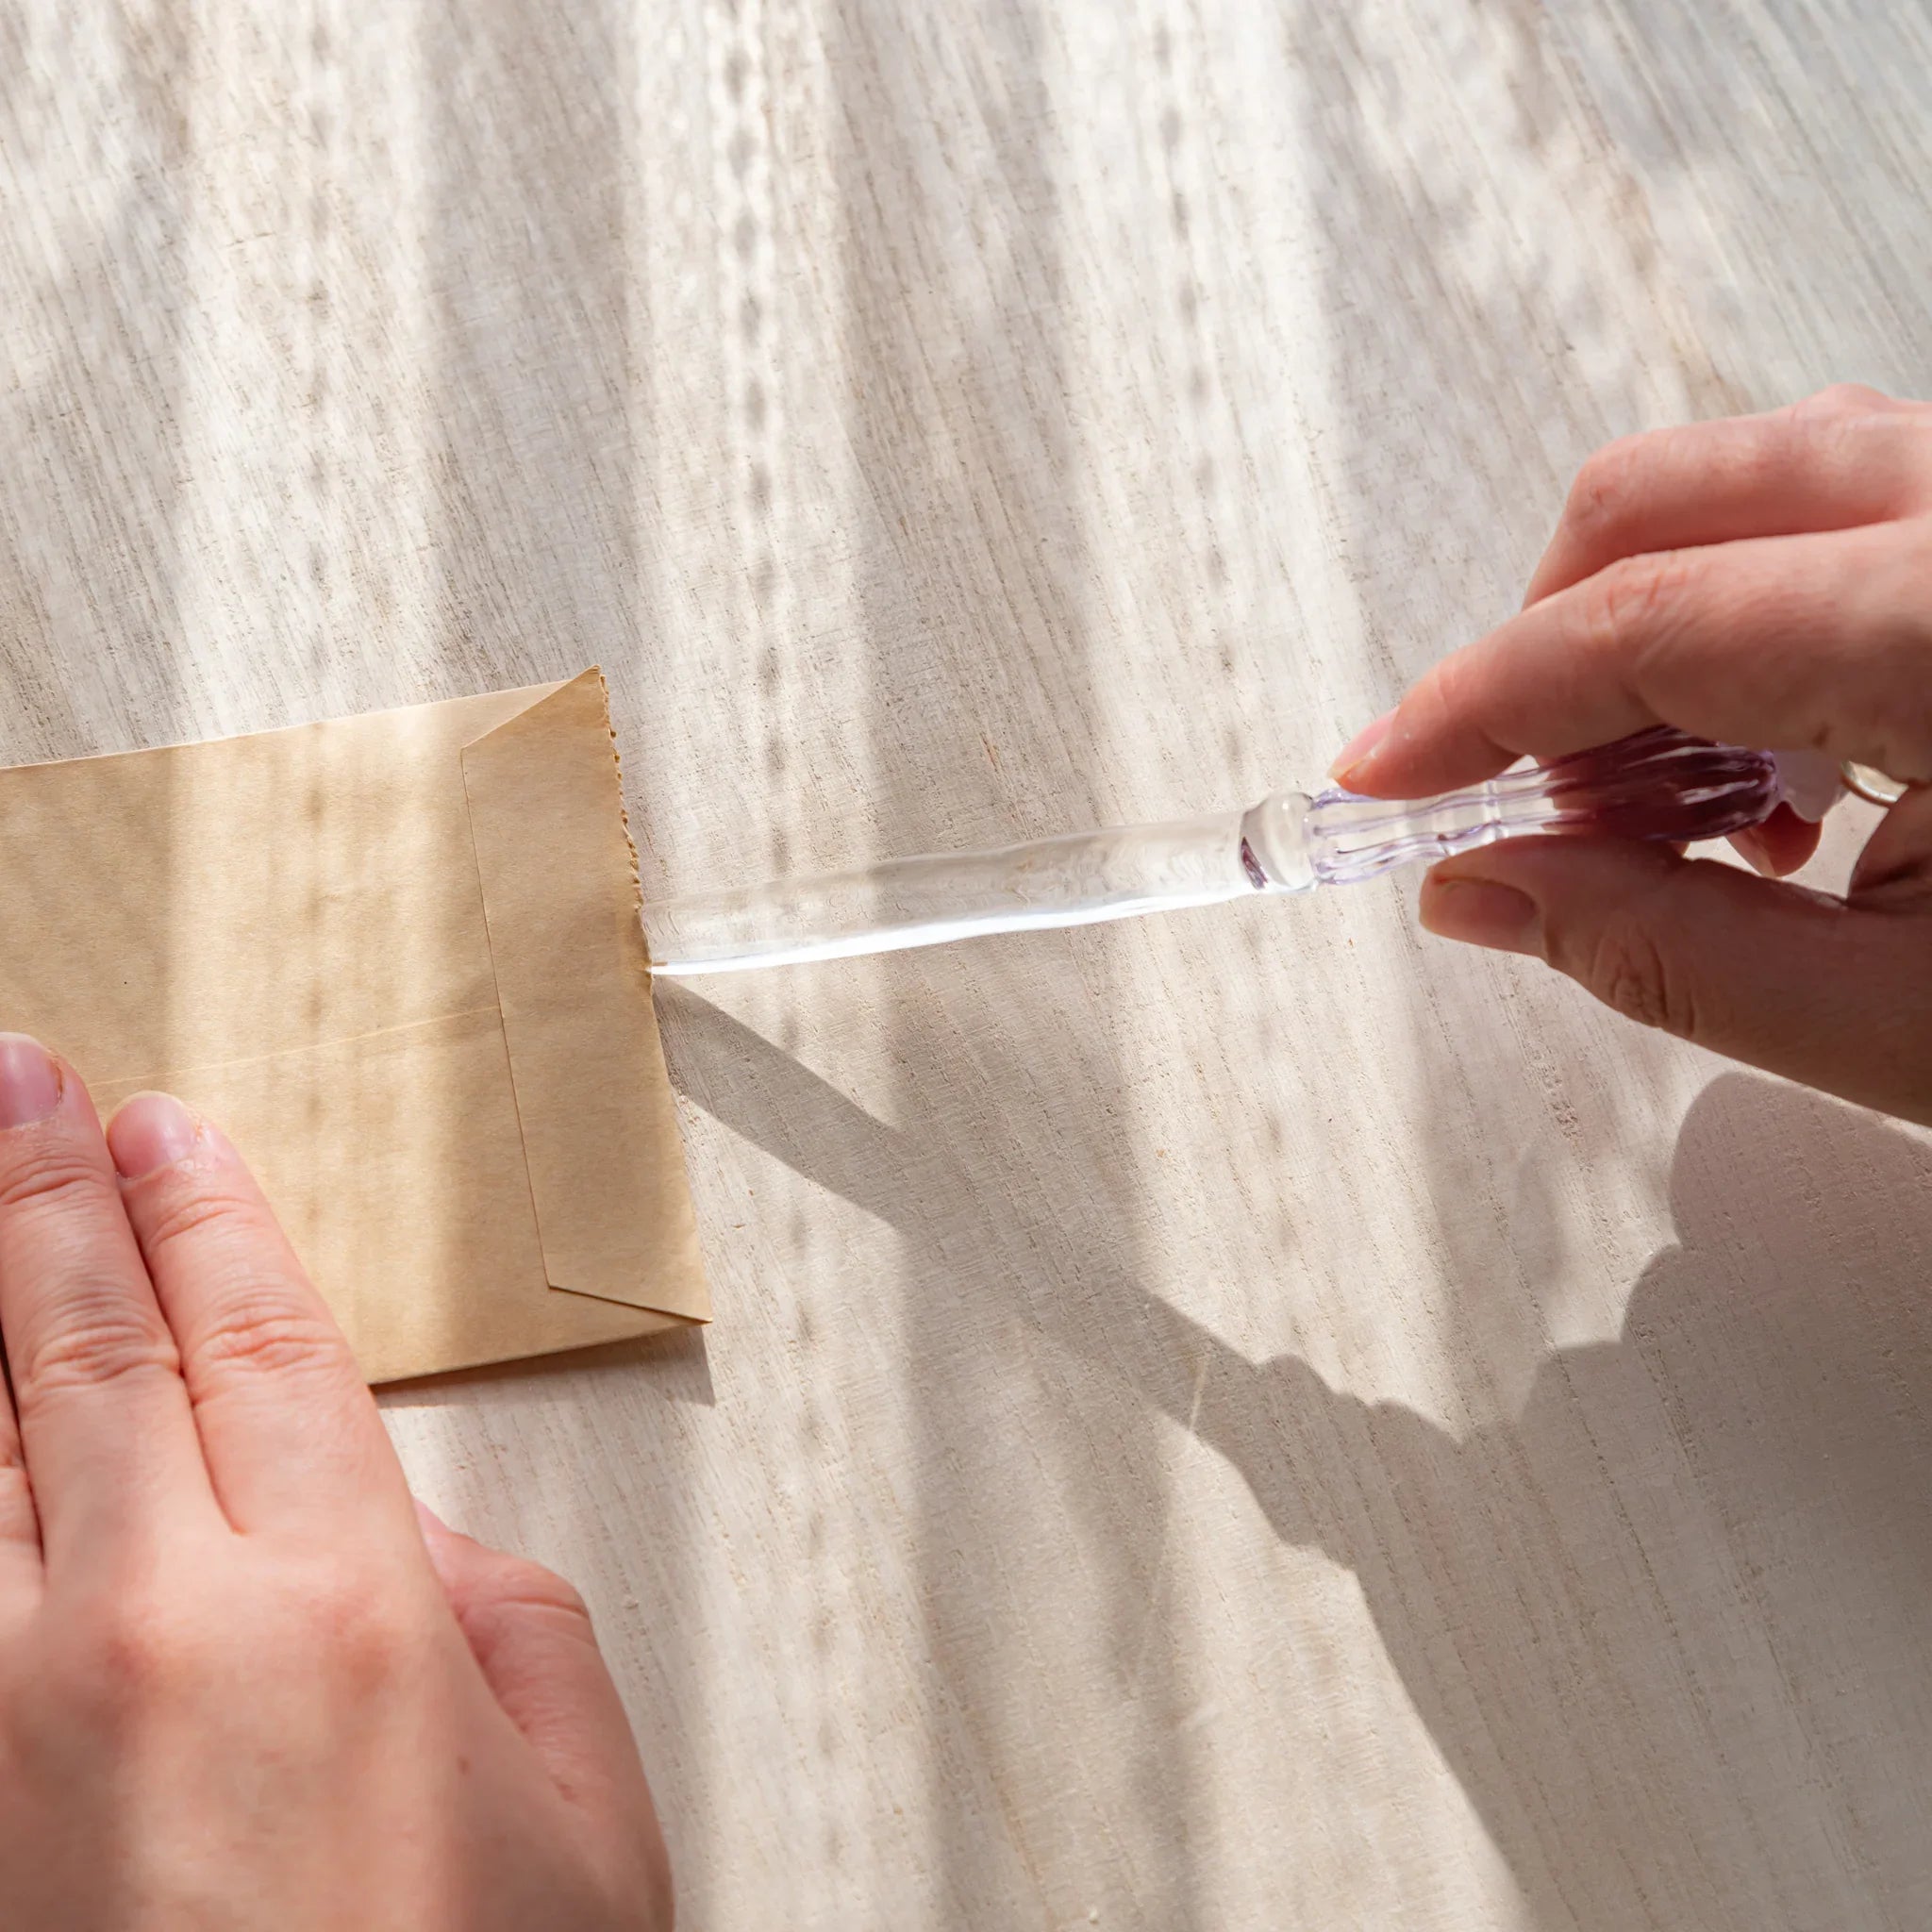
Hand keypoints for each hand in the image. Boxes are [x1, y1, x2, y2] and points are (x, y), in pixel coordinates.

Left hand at [0, 1035, 671, 1929]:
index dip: (209, 1219)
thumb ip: (506, 1618)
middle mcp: (156, 1635)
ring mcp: (10, 1723)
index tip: (168, 1129)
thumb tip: (399, 1516)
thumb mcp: (584, 1814)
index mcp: (345, 1613)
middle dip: (47, 1197)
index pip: (263, 1345)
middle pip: (88, 1354)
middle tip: (20, 1084)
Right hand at [1330, 384, 1931, 1125]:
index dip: (1471, 710)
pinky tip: (1790, 777)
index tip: (1382, 779)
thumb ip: (1662, 953)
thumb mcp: (1910, 1028)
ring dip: (1652, 643)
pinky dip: (1753, 628)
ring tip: (1682, 819)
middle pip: (1669, 496)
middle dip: (1550, 649)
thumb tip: (1485, 895)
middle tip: (1534, 812)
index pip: (1631, 625)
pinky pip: (1841, 515)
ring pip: (1752, 491)